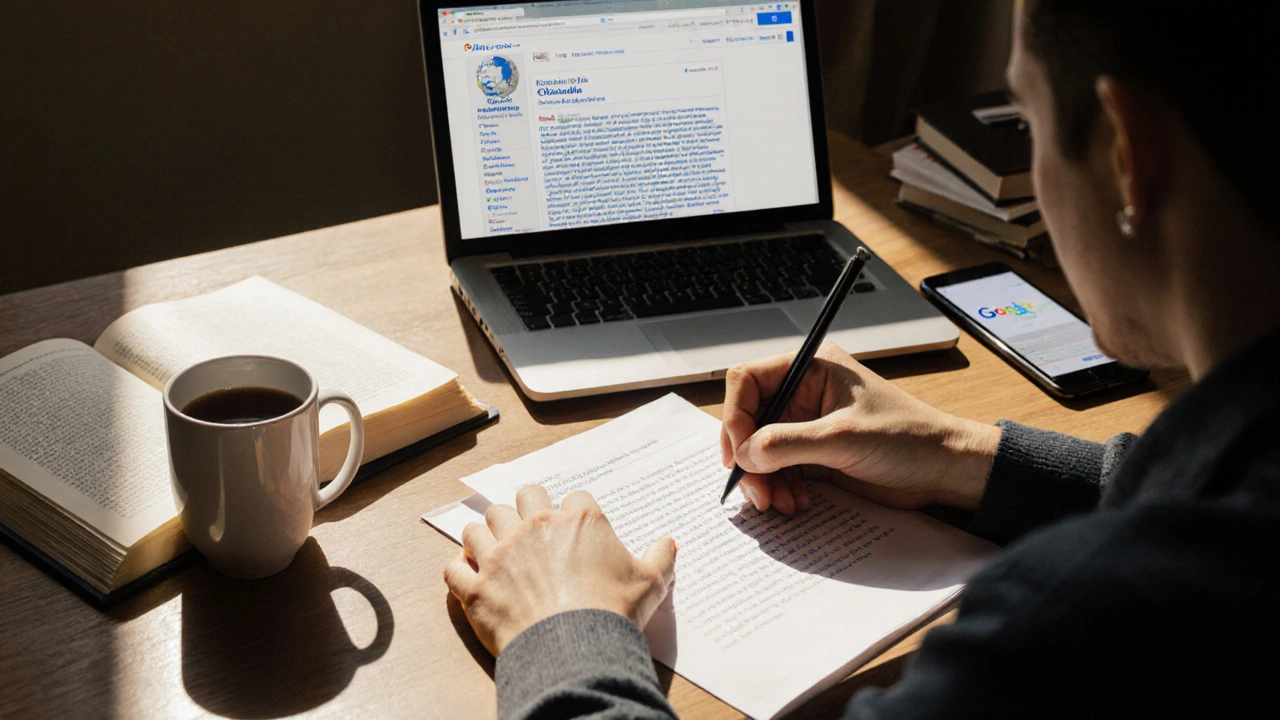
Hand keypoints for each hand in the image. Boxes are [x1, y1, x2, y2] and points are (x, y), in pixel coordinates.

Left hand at [443, 485, 676, 655]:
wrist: (575, 647)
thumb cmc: (613, 612)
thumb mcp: (651, 583)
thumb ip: (661, 558)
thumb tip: (670, 543)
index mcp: (577, 521)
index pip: (574, 498)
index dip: (575, 513)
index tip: (576, 529)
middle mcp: (534, 528)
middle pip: (521, 497)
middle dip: (524, 508)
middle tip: (529, 526)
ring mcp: (499, 555)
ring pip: (479, 525)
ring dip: (485, 534)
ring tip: (492, 547)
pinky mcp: (476, 587)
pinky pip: (453, 568)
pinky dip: (458, 570)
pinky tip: (468, 575)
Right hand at [720, 343, 999, 513]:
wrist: (946, 471)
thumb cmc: (909, 439)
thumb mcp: (843, 438)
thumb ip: (787, 443)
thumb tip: (744, 454)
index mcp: (810, 368)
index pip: (748, 380)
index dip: (735, 415)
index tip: (738, 452)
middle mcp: (804, 393)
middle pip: (749, 420)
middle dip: (748, 458)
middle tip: (755, 490)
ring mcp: (808, 426)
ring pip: (760, 451)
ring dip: (764, 480)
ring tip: (781, 503)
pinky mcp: (815, 456)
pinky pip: (779, 471)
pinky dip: (780, 489)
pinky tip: (797, 503)